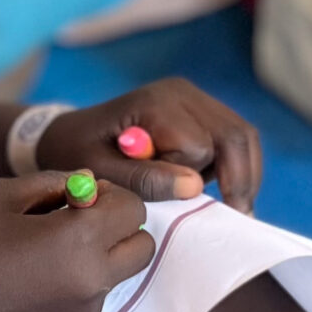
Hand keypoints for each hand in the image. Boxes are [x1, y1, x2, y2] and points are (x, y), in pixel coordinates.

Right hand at [0, 172, 155, 311]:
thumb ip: (54, 181)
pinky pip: (98, 295)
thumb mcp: (2, 194)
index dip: (110, 196)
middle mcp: (93, 278)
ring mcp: (87, 309)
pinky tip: (42, 274)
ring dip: (105, 254)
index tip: (79, 197)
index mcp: (79, 239)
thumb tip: (88, 181)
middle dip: (119, 227)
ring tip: (55, 248)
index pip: (133, 208)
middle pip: (142, 245)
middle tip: (80, 221)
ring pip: (122, 272)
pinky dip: (84, 279)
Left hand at [36, 78, 263, 214]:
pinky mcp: (201, 112)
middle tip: (238, 218)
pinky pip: (235, 139)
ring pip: (243, 137)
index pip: (199, 145)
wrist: (68, 135)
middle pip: (236, 134)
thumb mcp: (100, 173)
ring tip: (233, 208)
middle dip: (240, 180)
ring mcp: (194, 99)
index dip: (189, 177)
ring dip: (243, 175)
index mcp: (156, 103)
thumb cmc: (77, 154)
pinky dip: (236, 168)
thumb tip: (194, 186)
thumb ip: (145, 180)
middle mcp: (181, 93)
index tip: (168, 198)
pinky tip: (222, 189)